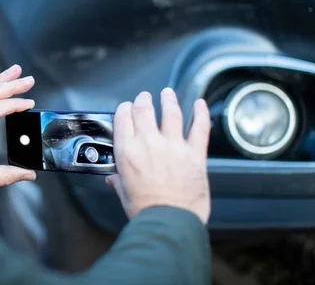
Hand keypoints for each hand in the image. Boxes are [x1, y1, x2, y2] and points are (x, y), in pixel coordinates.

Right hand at [106, 88, 210, 223]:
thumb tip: (113, 179)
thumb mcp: (124, 193)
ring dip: (169, 99)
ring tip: (167, 93)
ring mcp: (173, 146)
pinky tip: (200, 104)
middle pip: (144, 110)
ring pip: (171, 113)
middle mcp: (149, 143)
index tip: (127, 107)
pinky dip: (201, 113)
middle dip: (143, 100)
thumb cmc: (145, 210)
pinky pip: (200, 127)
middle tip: (145, 97)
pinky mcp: (194, 153)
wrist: (169, 221)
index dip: (125, 109)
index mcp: (127, 152)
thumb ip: (118, 181)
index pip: (123, 118)